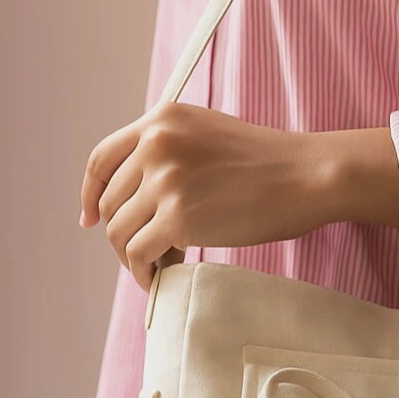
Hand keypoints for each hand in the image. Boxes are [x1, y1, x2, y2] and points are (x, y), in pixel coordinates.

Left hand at [79, 101, 335, 291]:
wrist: (308, 175)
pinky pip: (141, 254)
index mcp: (161, 120)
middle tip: (146, 254)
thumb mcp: (210, 136)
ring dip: (134, 257)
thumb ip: (172, 153)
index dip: (90, 195)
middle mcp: (155, 144)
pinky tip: (162, 277)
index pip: (101, 160)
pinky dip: (145, 273)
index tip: (90, 220)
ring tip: (159, 267)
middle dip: (122, 234)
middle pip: (109, 202)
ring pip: (120, 232)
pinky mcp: (178, 218)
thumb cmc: (273, 165)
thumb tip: (145, 199)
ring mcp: (164, 181)